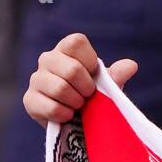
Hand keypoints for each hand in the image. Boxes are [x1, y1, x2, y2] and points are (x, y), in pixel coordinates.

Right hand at [23, 33, 137, 127]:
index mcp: (67, 49)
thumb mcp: (108, 83)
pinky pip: (51, 107)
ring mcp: (36, 79)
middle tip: (88, 95)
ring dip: (77, 102)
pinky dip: (65, 114)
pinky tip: (68, 115)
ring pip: (60, 89)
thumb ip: (117, 74)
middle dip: (87, 88)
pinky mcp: (29, 99)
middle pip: (72, 70)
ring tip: (79, 105)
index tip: (94, 74)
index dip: (90, 61)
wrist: (78, 118)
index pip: (76, 42)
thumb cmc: (94, 93)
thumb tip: (131, 65)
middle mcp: (48, 59)